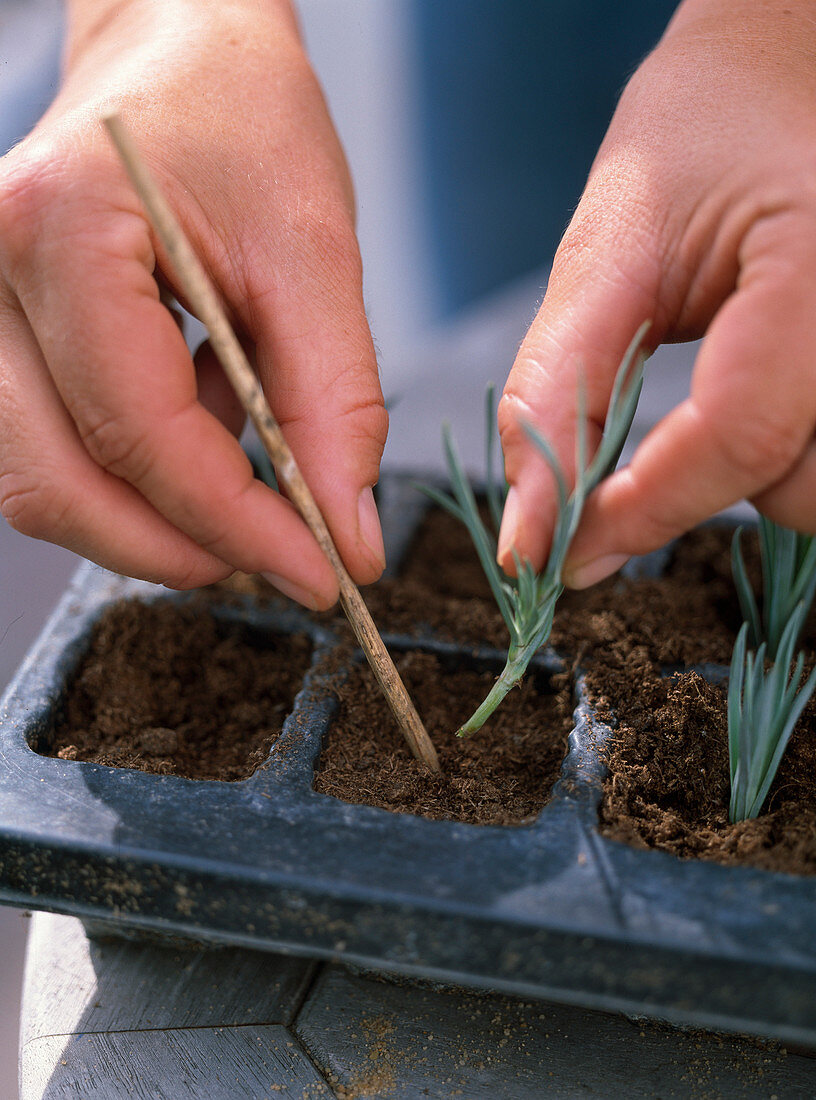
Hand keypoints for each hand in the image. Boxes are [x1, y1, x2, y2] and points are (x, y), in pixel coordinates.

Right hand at [0, 0, 386, 607]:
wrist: (182, 53)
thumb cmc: (246, 121)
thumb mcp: (313, 255)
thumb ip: (335, 405)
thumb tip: (346, 537)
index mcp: (62, 229)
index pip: (139, 431)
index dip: (234, 523)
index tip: (322, 573)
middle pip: (56, 482)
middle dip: (180, 546)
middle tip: (284, 560)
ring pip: (43, 481)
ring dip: (156, 518)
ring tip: (252, 480)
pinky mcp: (1, 335)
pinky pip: (54, 449)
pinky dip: (139, 474)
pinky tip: (207, 429)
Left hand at [498, 0, 815, 587]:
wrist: (782, 78)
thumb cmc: (699, 139)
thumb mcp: (609, 249)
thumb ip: (559, 396)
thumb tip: (532, 540)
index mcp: (814, 266)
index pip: (741, 434)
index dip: (645, 507)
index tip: (564, 552)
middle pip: (802, 488)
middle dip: (703, 491)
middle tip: (642, 443)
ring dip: (749, 479)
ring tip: (706, 400)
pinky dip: (779, 460)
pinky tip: (743, 406)